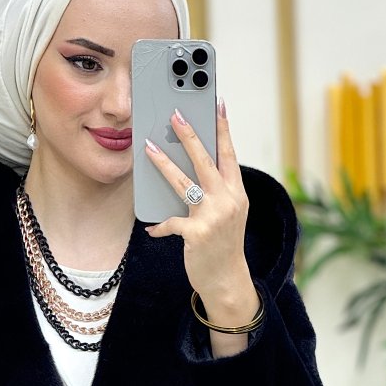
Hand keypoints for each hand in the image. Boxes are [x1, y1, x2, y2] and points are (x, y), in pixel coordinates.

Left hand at [143, 101, 259, 328]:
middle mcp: (228, 201)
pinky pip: (171, 222)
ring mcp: (213, 217)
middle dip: (190, 135)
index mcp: (237, 192)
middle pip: (206, 161)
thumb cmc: (223, 245)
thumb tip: (192, 168)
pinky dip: (160, 225)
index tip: (217, 104)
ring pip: (184, 183)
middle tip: (176, 114)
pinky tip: (151, 228)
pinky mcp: (197, 234)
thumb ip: (216, 191)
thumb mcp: (229, 214)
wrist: (228, 281)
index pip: (229, 154)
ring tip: (148, 148)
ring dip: (164, 164)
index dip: (223, 128)